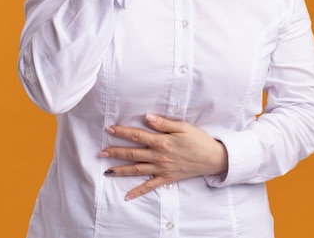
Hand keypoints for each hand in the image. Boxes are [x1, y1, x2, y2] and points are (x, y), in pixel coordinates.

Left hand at [100, 114, 228, 200]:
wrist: (212, 158)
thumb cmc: (198, 140)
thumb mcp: (182, 127)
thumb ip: (164, 122)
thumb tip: (147, 116)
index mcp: (161, 141)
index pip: (137, 135)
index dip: (122, 132)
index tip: (109, 129)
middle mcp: (158, 156)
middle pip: (132, 153)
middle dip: (115, 152)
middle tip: (101, 151)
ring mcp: (161, 169)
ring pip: (136, 170)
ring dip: (120, 170)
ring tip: (106, 170)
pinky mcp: (166, 178)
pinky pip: (149, 186)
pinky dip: (138, 192)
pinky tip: (127, 196)